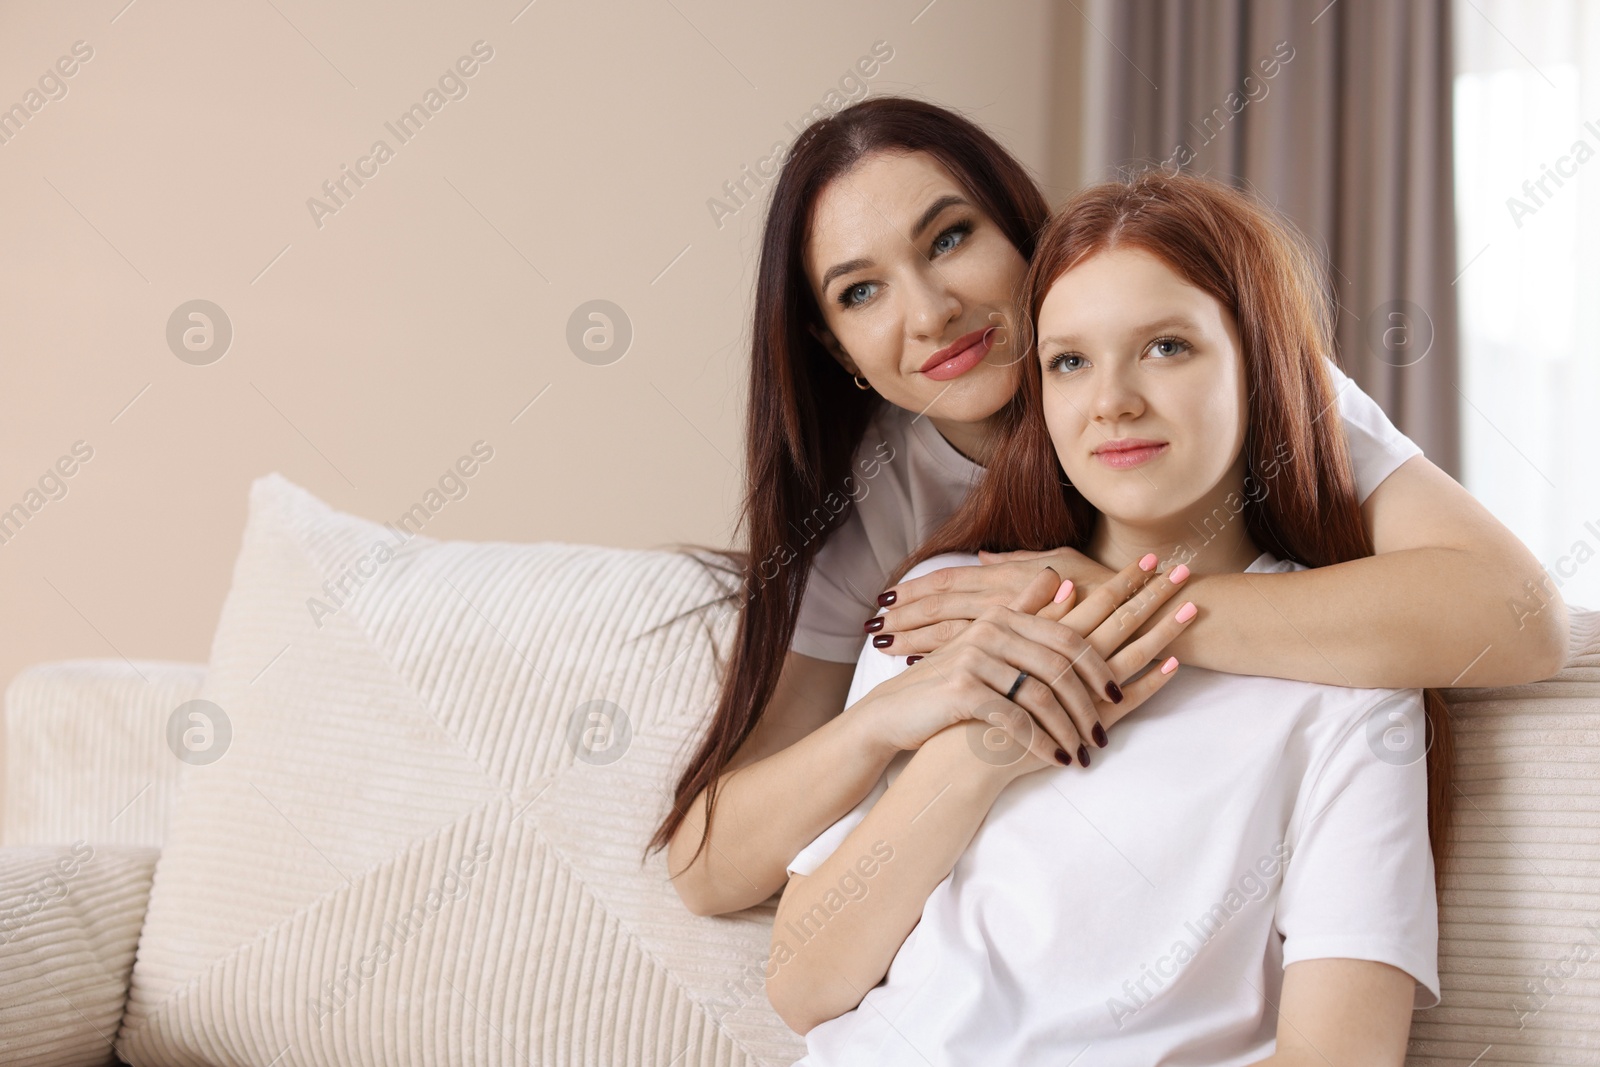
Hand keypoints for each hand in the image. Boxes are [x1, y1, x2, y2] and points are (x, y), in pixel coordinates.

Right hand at [850, 558, 1192, 767]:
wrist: (893, 718)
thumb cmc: (945, 686)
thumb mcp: (982, 643)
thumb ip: (1022, 610)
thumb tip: (1060, 579)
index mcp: (1006, 616)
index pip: (1078, 616)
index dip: (1125, 612)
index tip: (1170, 607)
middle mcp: (995, 630)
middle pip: (1071, 649)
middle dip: (1115, 666)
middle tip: (1162, 670)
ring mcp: (978, 658)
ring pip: (1048, 691)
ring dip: (1075, 724)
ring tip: (1093, 749)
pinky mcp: (965, 690)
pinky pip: (1019, 719)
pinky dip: (1045, 742)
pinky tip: (1063, 760)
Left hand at [866, 546, 1115, 655]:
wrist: (1150, 608)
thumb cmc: (1104, 583)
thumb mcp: (1057, 563)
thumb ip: (1015, 565)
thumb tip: (982, 558)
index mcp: (1012, 577)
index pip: (954, 583)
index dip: (920, 590)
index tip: (886, 600)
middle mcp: (1011, 596)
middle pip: (946, 604)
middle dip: (907, 615)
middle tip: (871, 626)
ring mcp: (1016, 623)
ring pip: (956, 627)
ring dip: (918, 634)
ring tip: (885, 644)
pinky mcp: (1028, 654)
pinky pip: (981, 654)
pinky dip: (951, 659)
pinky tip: (926, 665)